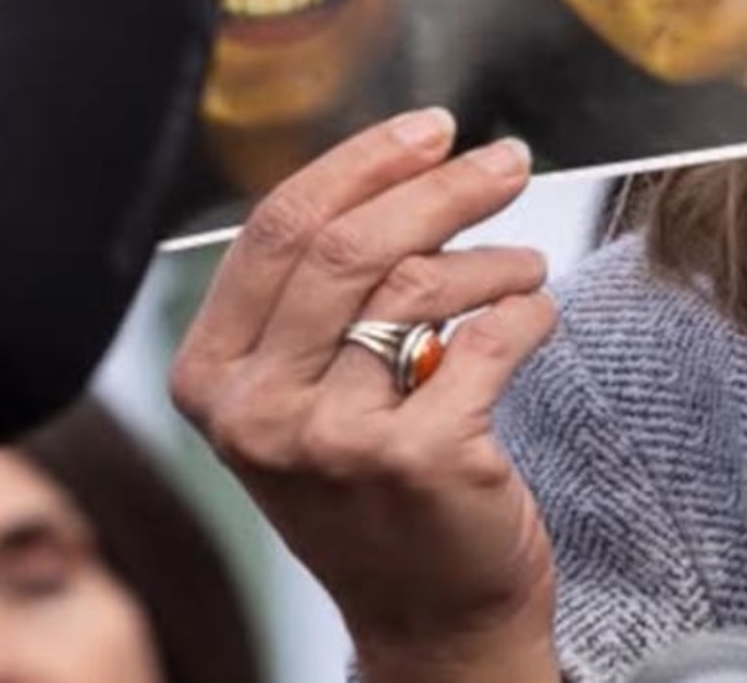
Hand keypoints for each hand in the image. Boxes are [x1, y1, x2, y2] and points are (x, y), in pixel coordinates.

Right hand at [168, 108, 561, 681]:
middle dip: (442, 186)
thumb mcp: (304, 396)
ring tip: (523, 266)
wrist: (430, 617)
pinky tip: (535, 317)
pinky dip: (530, 311)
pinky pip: (493, 337)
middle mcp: (256, 411)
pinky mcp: (417, 460)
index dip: (361, 162)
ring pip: (422, 285)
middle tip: (507, 162)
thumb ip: (317, 300)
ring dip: (494, 259)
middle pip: (350, 247)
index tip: (428, 129)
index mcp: (212, 378)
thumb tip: (394, 166)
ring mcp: (332, 441)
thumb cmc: (374, 488)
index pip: (277, 230)